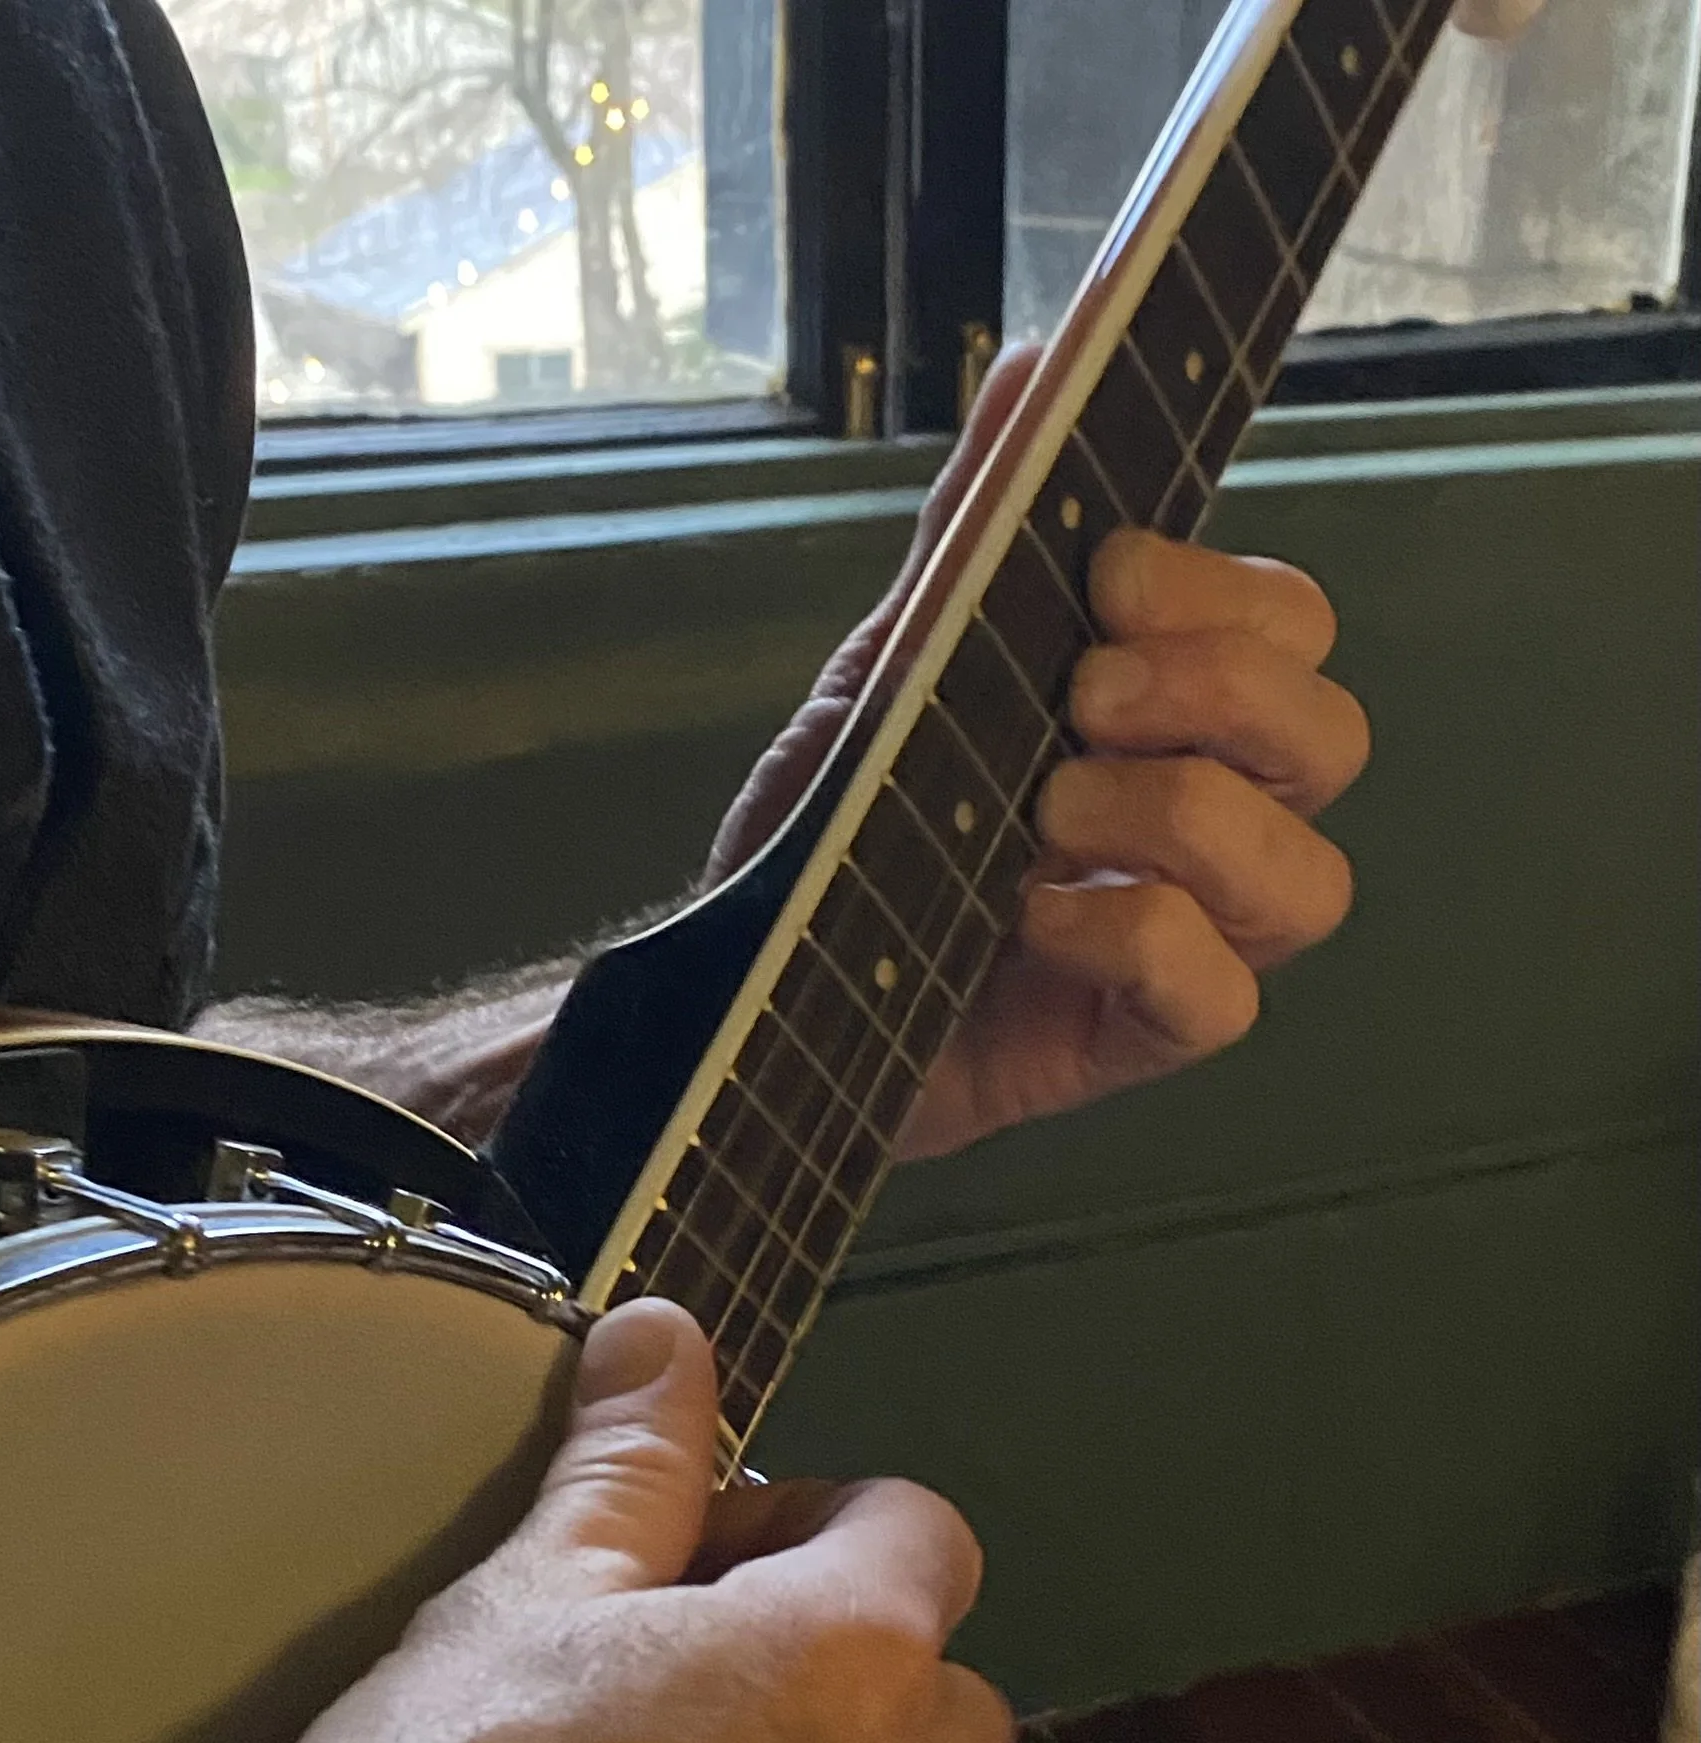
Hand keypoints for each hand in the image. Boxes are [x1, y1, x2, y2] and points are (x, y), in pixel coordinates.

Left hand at [704, 345, 1370, 1158]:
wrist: (756, 990)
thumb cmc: (845, 834)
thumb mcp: (897, 668)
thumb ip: (978, 533)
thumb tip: (1039, 365)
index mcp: (1168, 715)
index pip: (1291, 625)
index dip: (1226, 595)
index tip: (1108, 584)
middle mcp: (1207, 821)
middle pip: (1329, 737)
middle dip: (1218, 692)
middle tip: (1084, 697)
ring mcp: (1189, 936)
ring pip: (1307, 877)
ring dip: (1184, 818)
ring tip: (1048, 810)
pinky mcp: (1141, 1035)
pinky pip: (1222, 998)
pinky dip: (1140, 938)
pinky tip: (1034, 916)